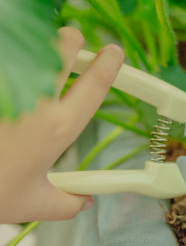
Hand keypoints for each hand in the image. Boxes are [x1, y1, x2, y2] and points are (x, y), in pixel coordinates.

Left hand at [0, 27, 123, 222]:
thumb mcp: (30, 204)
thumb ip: (66, 203)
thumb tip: (85, 200)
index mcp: (58, 128)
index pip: (96, 84)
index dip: (110, 63)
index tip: (113, 53)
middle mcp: (37, 100)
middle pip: (65, 45)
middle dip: (72, 41)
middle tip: (69, 49)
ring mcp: (8, 86)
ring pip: (35, 43)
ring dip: (42, 45)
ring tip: (36, 60)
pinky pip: (8, 56)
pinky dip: (13, 59)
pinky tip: (11, 76)